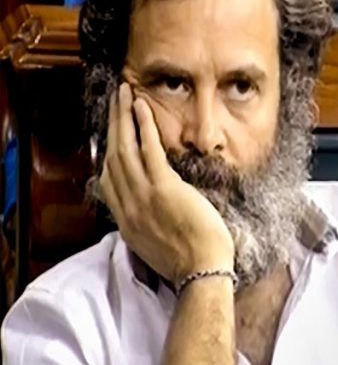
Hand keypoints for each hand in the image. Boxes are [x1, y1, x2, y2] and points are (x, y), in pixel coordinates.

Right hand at [98, 83, 233, 285]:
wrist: (201, 272)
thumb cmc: (189, 260)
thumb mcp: (156, 242)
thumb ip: (148, 221)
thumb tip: (153, 207)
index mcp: (126, 219)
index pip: (108, 179)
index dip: (108, 151)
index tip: (111, 132)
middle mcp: (127, 205)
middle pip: (112, 155)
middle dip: (113, 124)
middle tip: (114, 100)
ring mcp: (143, 196)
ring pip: (125, 147)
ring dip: (124, 116)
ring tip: (125, 92)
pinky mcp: (163, 188)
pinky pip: (149, 150)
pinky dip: (144, 125)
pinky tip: (142, 107)